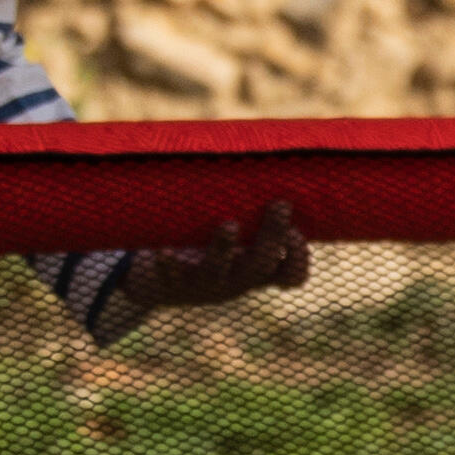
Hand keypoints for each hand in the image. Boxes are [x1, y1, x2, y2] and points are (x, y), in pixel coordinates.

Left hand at [120, 200, 310, 314]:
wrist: (156, 284)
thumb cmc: (205, 250)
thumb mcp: (237, 239)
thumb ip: (255, 215)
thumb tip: (278, 169)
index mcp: (254, 271)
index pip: (290, 275)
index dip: (299, 257)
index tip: (295, 230)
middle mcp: (233, 281)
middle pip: (260, 265)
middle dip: (272, 235)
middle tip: (280, 205)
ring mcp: (203, 284)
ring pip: (217, 270)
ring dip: (224, 248)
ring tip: (229, 226)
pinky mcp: (171, 283)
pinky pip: (170, 276)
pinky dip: (169, 264)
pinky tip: (164, 250)